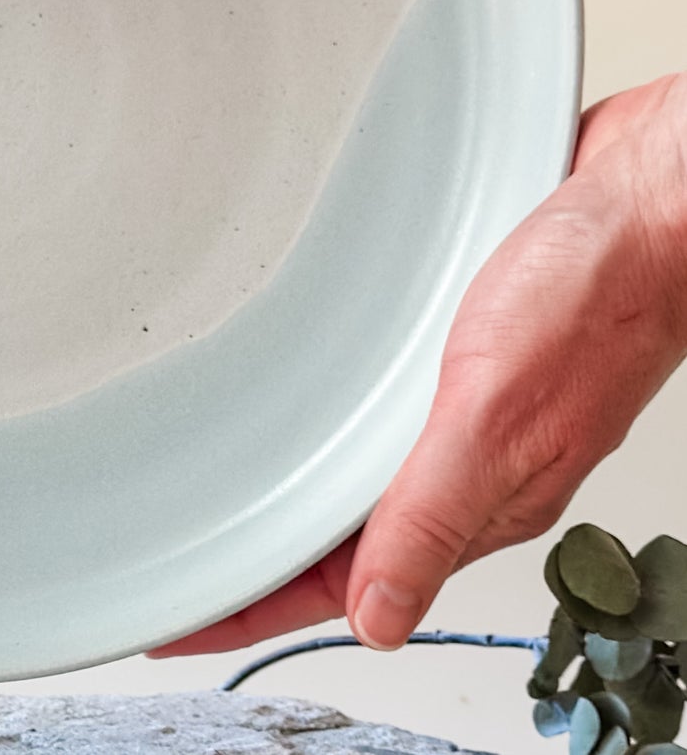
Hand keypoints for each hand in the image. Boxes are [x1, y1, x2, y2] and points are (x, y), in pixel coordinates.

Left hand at [152, 72, 686, 657]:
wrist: (647, 206)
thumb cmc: (598, 298)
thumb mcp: (496, 414)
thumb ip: (433, 514)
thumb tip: (377, 618)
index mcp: (479, 496)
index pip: (350, 580)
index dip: (263, 603)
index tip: (187, 621)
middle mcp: (469, 462)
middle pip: (344, 536)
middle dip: (264, 558)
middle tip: (185, 564)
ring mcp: (464, 409)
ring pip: (362, 473)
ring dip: (294, 490)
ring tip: (223, 500)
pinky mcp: (460, 355)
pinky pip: (382, 408)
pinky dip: (332, 422)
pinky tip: (304, 407)